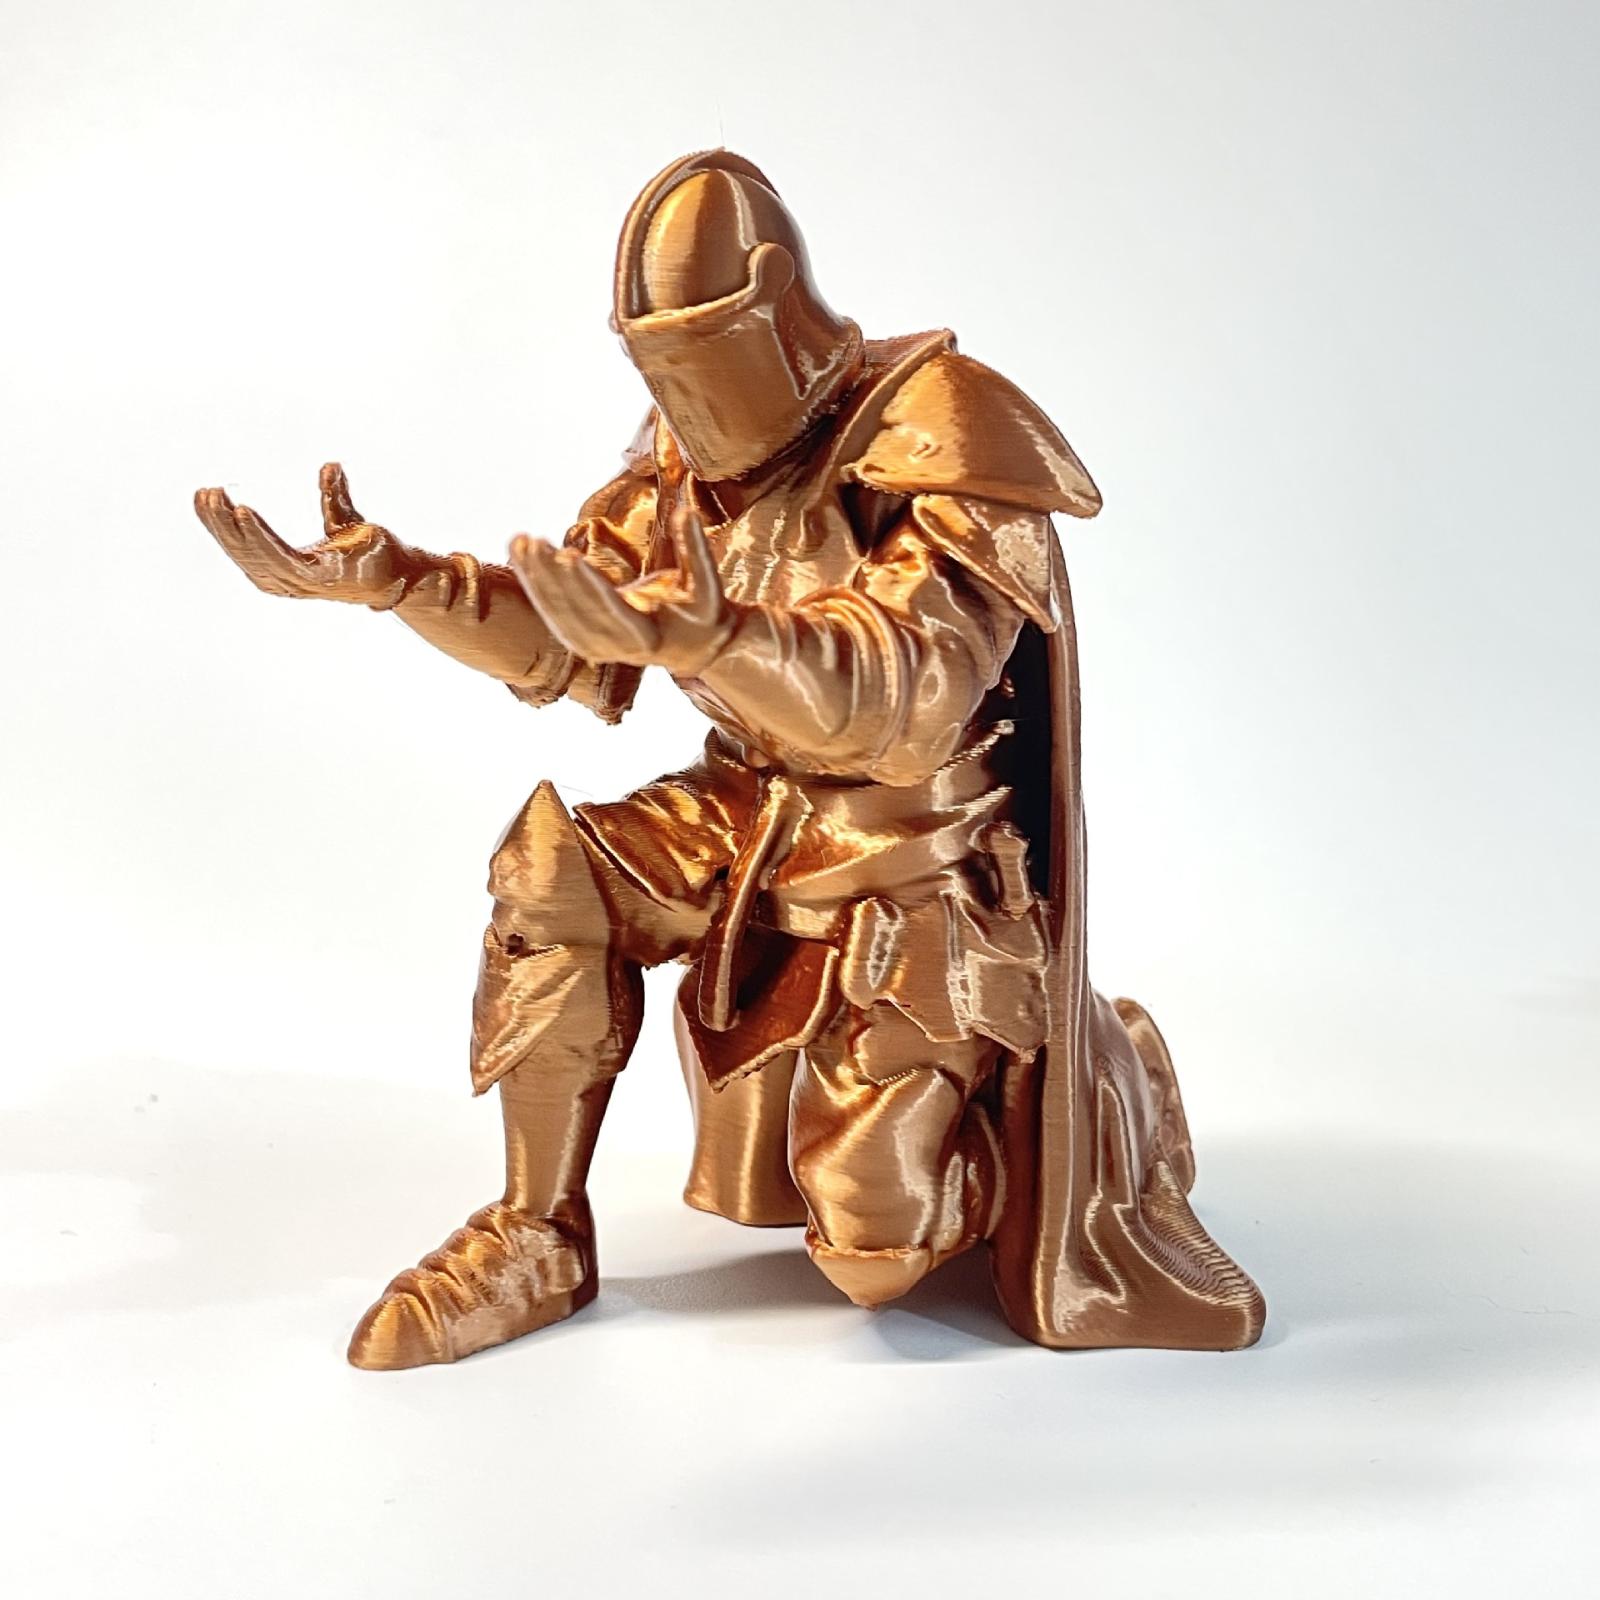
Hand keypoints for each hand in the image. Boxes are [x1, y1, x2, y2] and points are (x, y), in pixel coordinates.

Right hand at [194, 464, 407, 605]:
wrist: (405, 573)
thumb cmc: (374, 554)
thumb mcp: (345, 519)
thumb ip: (333, 496)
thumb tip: (330, 465)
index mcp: (288, 570)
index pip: (245, 548)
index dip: (223, 525)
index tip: (206, 497)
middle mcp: (290, 581)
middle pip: (243, 553)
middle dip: (218, 523)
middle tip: (203, 493)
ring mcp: (304, 582)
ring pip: (254, 555)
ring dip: (230, 527)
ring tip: (215, 498)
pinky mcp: (321, 577)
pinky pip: (280, 557)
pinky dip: (259, 536)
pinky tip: (243, 513)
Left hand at [508, 499, 733, 675]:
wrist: (692, 646)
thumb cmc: (702, 613)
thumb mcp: (708, 586)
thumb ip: (696, 550)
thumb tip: (685, 511)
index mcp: (645, 639)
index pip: (611, 611)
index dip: (588, 584)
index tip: (569, 554)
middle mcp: (614, 648)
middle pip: (576, 612)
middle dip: (552, 577)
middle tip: (535, 541)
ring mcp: (594, 647)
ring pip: (557, 613)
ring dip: (534, 577)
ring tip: (520, 541)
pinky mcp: (580, 638)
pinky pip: (551, 610)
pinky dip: (533, 582)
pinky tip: (521, 553)